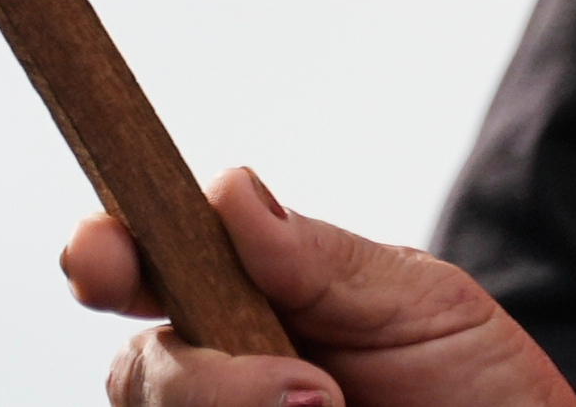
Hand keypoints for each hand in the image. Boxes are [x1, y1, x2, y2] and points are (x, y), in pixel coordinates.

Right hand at [61, 170, 575, 406]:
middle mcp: (216, 373)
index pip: (139, 267)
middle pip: (139, 373)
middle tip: (315, 396)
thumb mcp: (421, 302)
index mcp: (238, 298)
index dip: (102, 254)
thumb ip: (321, 259)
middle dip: (203, 383)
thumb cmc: (476, 381)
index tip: (99, 254)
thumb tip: (229, 190)